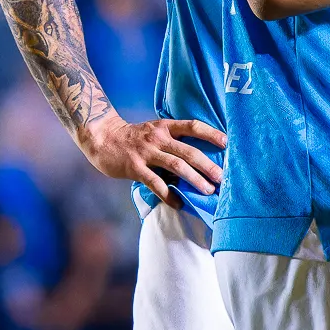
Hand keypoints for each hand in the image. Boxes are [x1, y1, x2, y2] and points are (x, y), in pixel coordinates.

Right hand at [80, 112, 226, 202]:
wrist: (102, 137)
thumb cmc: (132, 137)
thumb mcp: (153, 130)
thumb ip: (171, 139)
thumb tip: (196, 157)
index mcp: (165, 127)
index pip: (192, 126)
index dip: (210, 133)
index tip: (226, 142)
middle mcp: (158, 138)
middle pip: (189, 151)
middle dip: (208, 165)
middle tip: (222, 178)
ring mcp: (146, 152)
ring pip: (176, 167)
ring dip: (194, 180)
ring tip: (208, 191)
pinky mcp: (135, 167)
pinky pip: (155, 183)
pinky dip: (168, 195)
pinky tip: (178, 204)